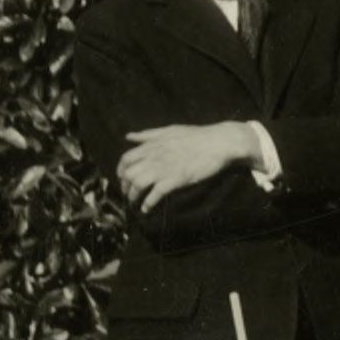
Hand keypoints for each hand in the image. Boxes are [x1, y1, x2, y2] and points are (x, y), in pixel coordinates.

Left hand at [117, 123, 261, 207]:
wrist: (218, 143)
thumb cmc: (197, 136)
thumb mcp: (169, 130)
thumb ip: (148, 135)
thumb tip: (129, 136)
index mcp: (152, 145)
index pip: (126, 159)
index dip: (120, 171)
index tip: (122, 179)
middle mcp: (154, 157)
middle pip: (129, 174)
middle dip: (125, 187)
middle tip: (128, 195)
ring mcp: (164, 168)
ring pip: (138, 185)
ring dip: (133, 197)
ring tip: (135, 204)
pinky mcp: (175, 180)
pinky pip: (155, 194)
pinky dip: (148, 203)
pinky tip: (147, 209)